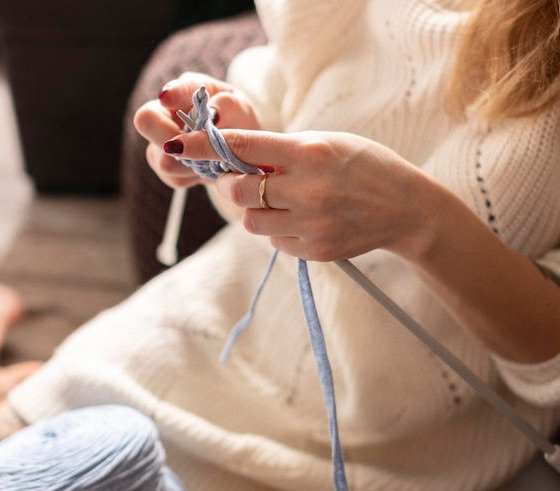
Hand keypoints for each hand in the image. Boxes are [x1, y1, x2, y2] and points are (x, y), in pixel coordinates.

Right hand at [134, 72, 261, 189]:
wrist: (241, 151)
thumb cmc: (239, 122)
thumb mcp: (240, 109)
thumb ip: (228, 106)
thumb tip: (214, 113)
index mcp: (184, 91)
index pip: (168, 92)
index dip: (169, 94)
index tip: (167, 98)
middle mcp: (165, 113)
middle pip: (146, 122)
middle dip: (172, 138)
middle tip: (200, 146)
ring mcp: (161, 141)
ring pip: (163, 159)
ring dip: (191, 164)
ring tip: (211, 160)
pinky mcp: (165, 166)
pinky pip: (173, 177)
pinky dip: (193, 176)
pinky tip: (205, 168)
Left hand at [165, 127, 559, 363]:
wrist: (407, 209)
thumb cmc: (366, 167)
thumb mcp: (328, 144)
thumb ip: (284, 151)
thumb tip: (237, 161)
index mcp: (310, 153)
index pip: (243, 146)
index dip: (204, 145)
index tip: (176, 145)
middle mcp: (308, 190)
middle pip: (239, 190)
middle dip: (234, 184)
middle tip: (245, 179)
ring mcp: (312, 225)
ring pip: (252, 222)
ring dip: (256, 210)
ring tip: (283, 202)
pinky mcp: (315, 252)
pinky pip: (274, 242)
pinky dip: (278, 230)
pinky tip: (302, 221)